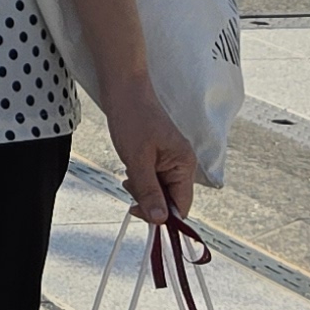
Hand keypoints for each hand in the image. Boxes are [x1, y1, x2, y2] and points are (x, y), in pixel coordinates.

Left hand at [95, 71, 198, 223]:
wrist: (124, 89)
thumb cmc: (133, 117)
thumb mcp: (137, 160)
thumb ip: (149, 191)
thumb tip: (160, 220)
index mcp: (185, 165)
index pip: (181, 207)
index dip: (162, 216)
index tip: (138, 211)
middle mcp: (183, 164)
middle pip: (170, 200)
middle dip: (149, 199)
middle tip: (129, 184)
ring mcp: (172, 160)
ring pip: (160, 190)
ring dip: (143, 188)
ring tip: (129, 171)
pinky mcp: (160, 156)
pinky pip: (154, 178)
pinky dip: (141, 178)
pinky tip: (130, 167)